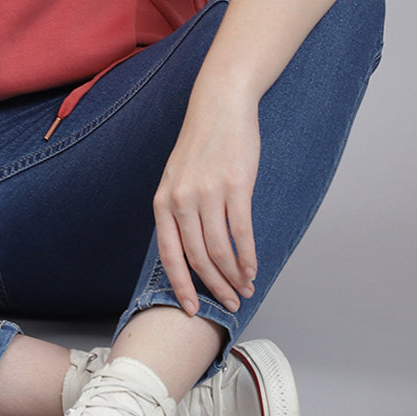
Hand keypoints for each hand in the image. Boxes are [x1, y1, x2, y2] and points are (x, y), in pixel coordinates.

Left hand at [153, 93, 259, 315]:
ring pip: (220, 250)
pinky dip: (248, 256)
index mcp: (163, 201)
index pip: (168, 255)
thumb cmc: (201, 145)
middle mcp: (181, 200)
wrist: (220, 106)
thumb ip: (178, 212)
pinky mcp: (236, 186)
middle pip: (198, 258)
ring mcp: (208, 193)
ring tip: (245, 289)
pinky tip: (253, 268)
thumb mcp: (177, 179)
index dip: (181, 286)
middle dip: (215, 287)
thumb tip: (189, 252)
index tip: (193, 309)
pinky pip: (241, 232)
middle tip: (231, 303)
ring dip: (234, 276)